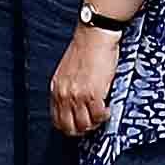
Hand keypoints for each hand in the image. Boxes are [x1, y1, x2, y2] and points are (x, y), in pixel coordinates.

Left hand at [50, 23, 120, 146]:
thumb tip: (74, 105)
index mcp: (56, 89)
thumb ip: (68, 88)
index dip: (70, 127)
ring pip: (85, 125)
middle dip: (82, 130)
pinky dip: (105, 116)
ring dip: (95, 123)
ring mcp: (77, 96)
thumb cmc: (85, 49)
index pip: (57, 120)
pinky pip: (99, 116)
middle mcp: (64, 95)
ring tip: (102, 114)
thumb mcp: (68, 72)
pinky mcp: (93, 94)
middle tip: (93, 122)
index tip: (80, 125)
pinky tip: (108, 108)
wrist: (94, 35)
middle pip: (70, 128)